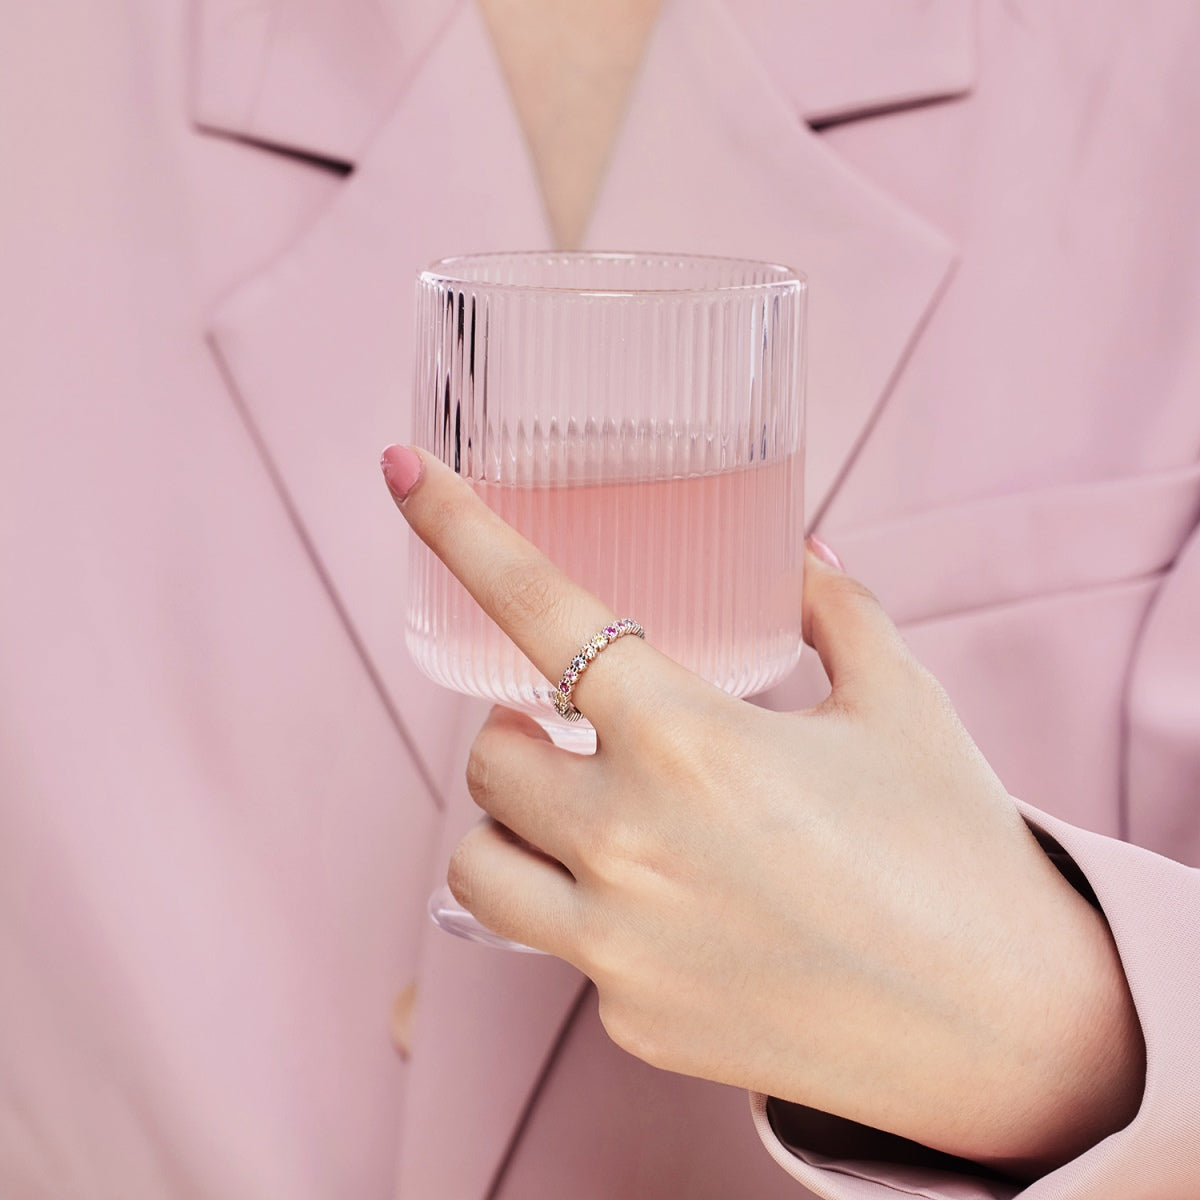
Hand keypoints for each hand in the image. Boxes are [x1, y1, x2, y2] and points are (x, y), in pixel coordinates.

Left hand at [382, 444, 1143, 1178]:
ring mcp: (617, 944)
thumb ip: (834, 610)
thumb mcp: (900, 704)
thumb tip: (798, 551)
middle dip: (518, 730)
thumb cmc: (954, 851)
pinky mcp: (630, 1018)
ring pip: (480, 866)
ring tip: (589, 816)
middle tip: (574, 728)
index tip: (399, 473)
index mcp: (688, 739)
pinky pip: (563, 945)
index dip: (458, 529)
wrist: (1004, 1029)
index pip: (539, 610)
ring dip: (515, 825)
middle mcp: (629, 842)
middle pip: (488, 758)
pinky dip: (591, 910)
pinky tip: (673, 909)